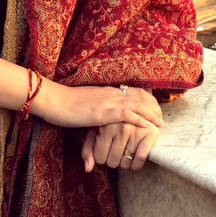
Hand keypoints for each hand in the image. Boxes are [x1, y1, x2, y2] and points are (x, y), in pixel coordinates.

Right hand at [33, 82, 161, 130]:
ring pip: (137, 104)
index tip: (155, 108)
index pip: (132, 92)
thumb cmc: (65, 104)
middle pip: (139, 97)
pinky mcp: (103, 112)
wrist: (53, 100)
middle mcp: (111, 93)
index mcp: (107, 91)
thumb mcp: (85, 105)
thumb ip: (96, 110)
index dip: (146, 100)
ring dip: (151, 114)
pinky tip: (148, 126)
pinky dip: (140, 119)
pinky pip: (127, 114)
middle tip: (162, 118)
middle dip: (153, 107)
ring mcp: (108, 102)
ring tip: (160, 124)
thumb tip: (101, 119)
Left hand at [81, 120, 160, 172]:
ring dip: (125, 164)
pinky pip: (140, 158)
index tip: (106, 153)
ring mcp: (136, 129)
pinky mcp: (150, 132)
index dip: (103, 159)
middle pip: (112, 162)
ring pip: (125, 163)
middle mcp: (120, 127)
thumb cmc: (112, 125)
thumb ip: (88, 150)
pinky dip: (136, 165)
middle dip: (114, 162)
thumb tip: (88, 169)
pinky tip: (135, 163)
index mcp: (106, 126)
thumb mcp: (96, 133)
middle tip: (117, 154)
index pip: (100, 158)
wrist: (140, 110)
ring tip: (126, 155)